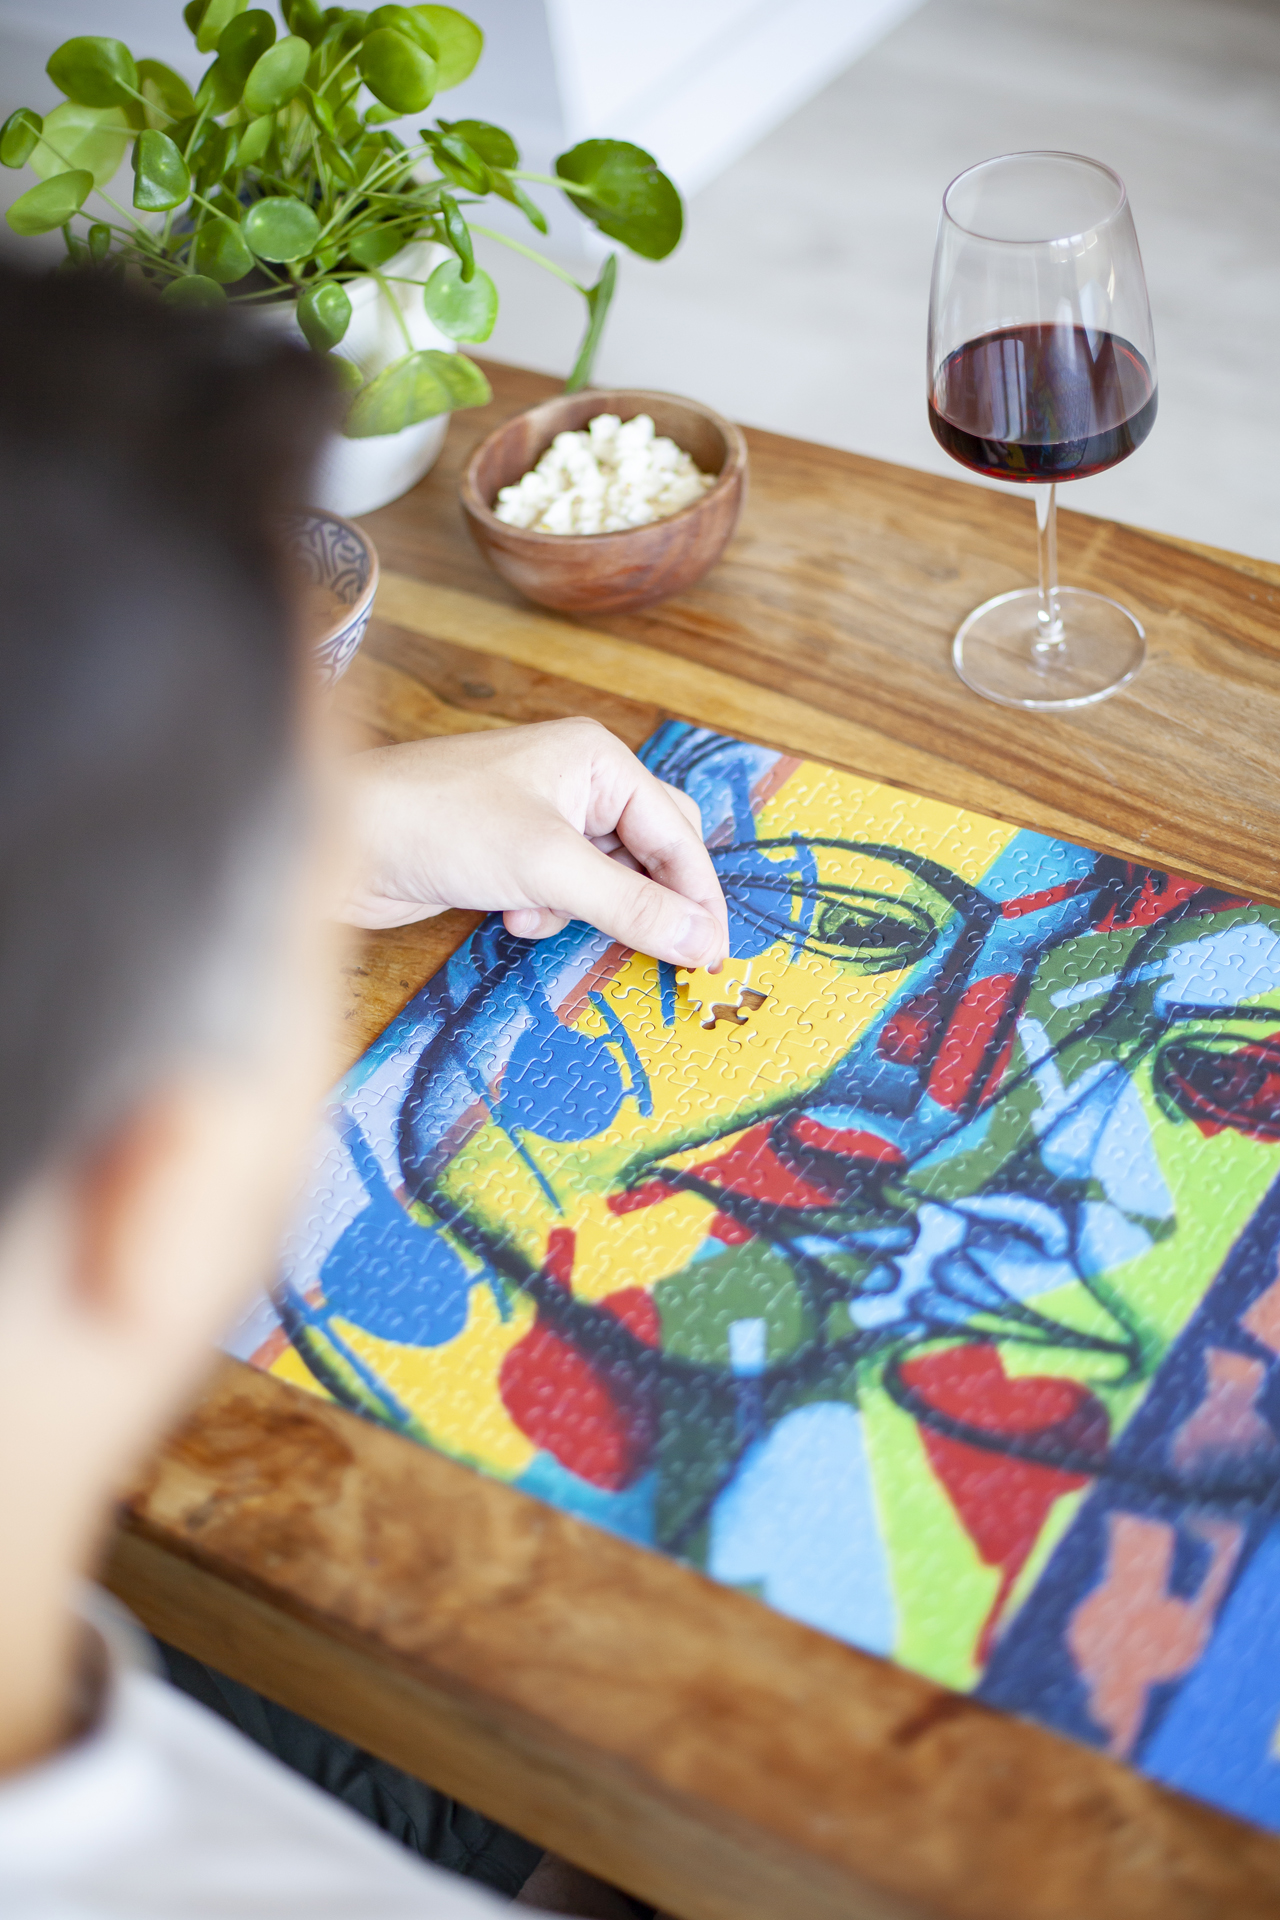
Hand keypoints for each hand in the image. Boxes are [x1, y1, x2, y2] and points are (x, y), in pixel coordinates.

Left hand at [338, 718, 728, 969]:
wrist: (342, 840)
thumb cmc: (438, 824)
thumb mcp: (549, 868)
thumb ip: (632, 906)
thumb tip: (703, 942)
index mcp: (597, 758)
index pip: (678, 832)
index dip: (698, 896)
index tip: (713, 955)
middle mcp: (576, 780)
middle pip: (650, 853)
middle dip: (640, 901)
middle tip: (649, 948)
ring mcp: (542, 816)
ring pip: (606, 880)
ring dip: (582, 910)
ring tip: (538, 913)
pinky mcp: (511, 853)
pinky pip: (562, 893)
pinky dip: (545, 912)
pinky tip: (508, 914)